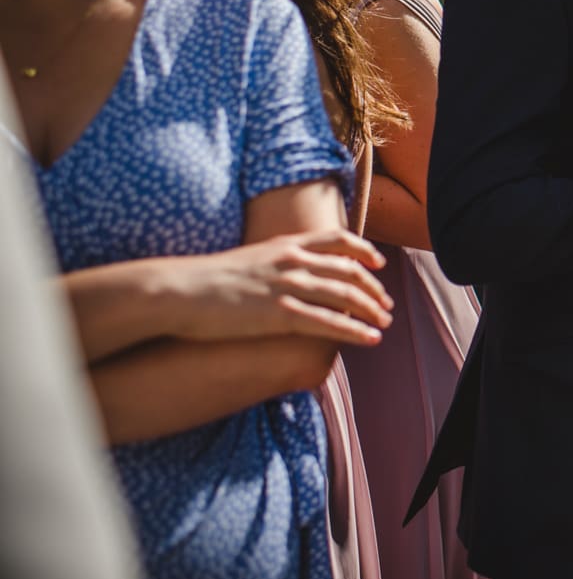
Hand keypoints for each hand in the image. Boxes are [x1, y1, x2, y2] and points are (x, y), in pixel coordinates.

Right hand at [167, 230, 393, 345]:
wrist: (179, 291)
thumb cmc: (206, 279)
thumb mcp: (249, 259)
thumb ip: (274, 262)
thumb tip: (288, 273)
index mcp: (286, 244)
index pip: (338, 239)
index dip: (364, 250)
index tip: (380, 263)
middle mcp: (293, 261)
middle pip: (350, 270)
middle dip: (374, 288)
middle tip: (387, 304)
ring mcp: (288, 286)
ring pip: (346, 296)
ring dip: (372, 310)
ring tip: (385, 322)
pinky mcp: (280, 314)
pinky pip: (329, 323)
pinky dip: (355, 331)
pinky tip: (372, 339)